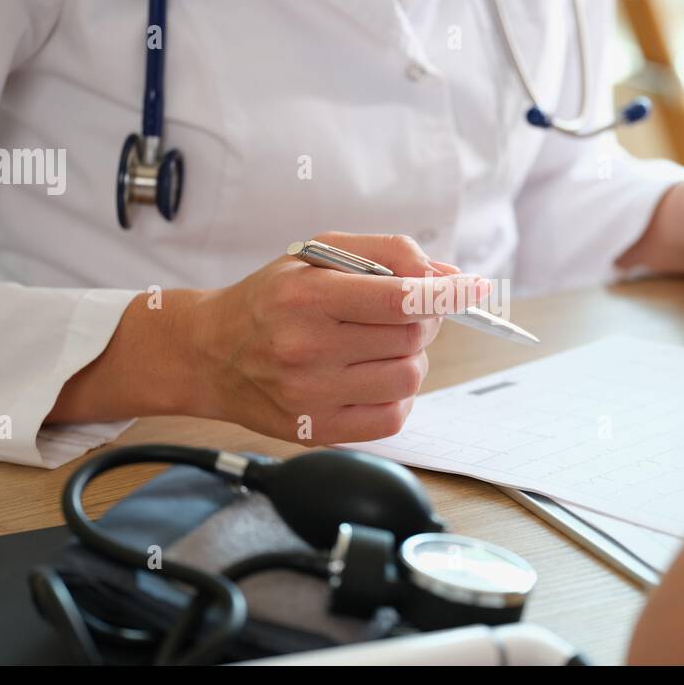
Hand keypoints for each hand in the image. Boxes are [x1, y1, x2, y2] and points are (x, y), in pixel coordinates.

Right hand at [187, 233, 486, 442]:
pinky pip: (393, 416)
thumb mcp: (317, 254)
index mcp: (307, 297)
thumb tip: (449, 276)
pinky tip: (373, 376)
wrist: (210, 354)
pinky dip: (397, 393)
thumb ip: (386, 254)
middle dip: (424, 319)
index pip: (400, 298)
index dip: (447, 294)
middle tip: (404, 312)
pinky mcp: (318, 430)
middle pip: (412, 336)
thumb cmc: (271, 298)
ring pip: (409, 376)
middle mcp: (307, 348)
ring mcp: (312, 396)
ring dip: (410, 356)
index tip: (473, 288)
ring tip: (380, 345)